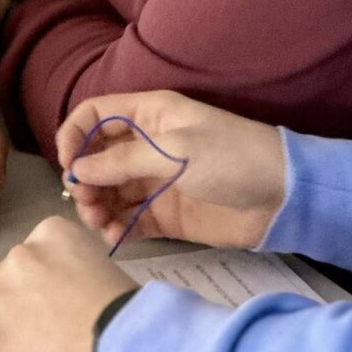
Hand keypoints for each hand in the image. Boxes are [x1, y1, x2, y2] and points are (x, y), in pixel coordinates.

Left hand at [0, 215, 134, 351]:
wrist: (123, 347)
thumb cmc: (126, 313)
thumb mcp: (102, 271)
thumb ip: (73, 274)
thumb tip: (64, 298)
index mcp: (53, 234)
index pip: (29, 250)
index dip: (34, 277)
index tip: (49, 297)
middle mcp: (22, 258)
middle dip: (10, 299)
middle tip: (33, 326)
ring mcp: (2, 300)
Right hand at [56, 90, 285, 249]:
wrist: (282, 196)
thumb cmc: (232, 157)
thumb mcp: (176, 151)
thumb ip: (124, 160)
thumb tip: (77, 170)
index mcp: (150, 115)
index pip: (97, 115)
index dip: (74, 135)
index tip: (69, 167)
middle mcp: (147, 146)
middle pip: (97, 158)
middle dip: (85, 180)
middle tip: (87, 203)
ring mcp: (155, 181)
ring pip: (109, 192)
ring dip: (96, 207)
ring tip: (101, 223)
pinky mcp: (166, 214)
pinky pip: (129, 220)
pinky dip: (116, 229)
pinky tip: (116, 237)